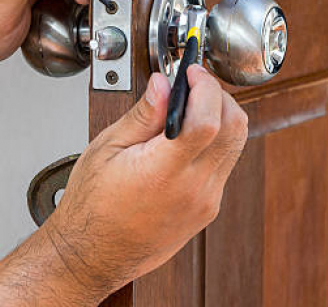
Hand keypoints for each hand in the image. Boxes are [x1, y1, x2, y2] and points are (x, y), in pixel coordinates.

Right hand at [42, 67, 248, 297]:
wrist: (93, 256)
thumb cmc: (91, 208)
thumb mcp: (106, 149)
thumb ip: (142, 115)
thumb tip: (164, 84)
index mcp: (163, 173)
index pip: (208, 121)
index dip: (206, 87)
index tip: (192, 71)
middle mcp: (193, 190)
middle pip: (235, 128)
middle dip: (219, 95)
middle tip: (194, 83)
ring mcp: (206, 202)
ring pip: (236, 145)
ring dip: (222, 116)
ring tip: (190, 106)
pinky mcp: (208, 209)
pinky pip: (225, 165)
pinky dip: (216, 140)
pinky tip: (188, 136)